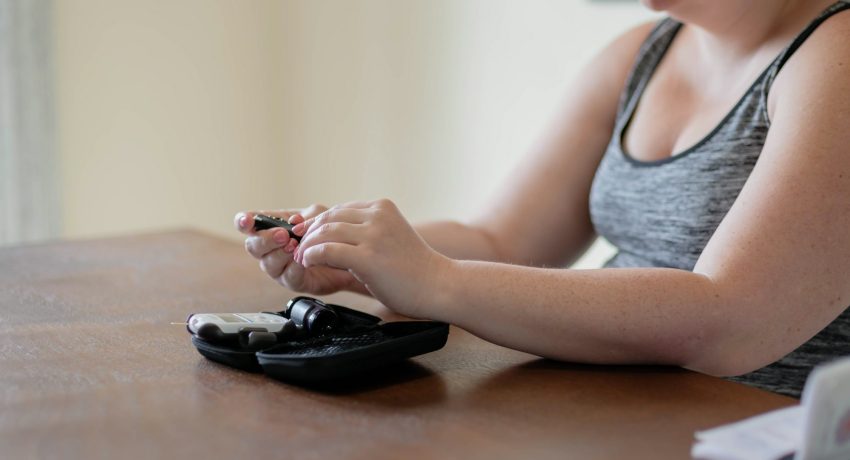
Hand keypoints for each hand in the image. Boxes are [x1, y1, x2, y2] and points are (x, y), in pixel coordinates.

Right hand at [234, 205, 366, 295]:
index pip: (248, 224)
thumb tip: (293, 221)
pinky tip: (302, 260)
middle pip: (253, 246)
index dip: (243, 222)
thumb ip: (305, 216)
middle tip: (283, 234)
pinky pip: (287, 275)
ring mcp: (279, 267)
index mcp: (271, 228)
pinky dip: (294, 266)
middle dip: (266, 239)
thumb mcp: (319, 216)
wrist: (348, 254)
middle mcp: (270, 249)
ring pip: (268, 263)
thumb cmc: (329, 233)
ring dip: (280, 253)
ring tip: (295, 246)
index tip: (247, 221)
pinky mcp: (293, 281)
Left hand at [293, 199, 450, 317]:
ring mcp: (373, 235)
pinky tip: (309, 262)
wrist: (438, 285)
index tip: (304, 234)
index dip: (317, 222)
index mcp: (382, 208)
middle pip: (329, 217)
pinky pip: (328, 251)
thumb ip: (365, 232)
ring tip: (302, 257)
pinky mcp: (368, 256)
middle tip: (298, 246)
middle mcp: (377, 216)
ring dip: (308, 245)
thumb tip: (331, 237)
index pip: (339, 209)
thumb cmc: (414, 268)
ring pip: (325, 232)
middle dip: (308, 232)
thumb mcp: (389, 237)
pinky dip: (313, 256)